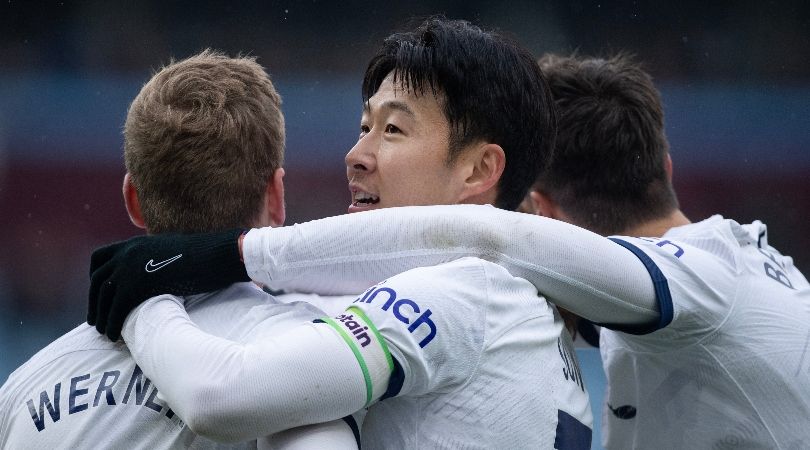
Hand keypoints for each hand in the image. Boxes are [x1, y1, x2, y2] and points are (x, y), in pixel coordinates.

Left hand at [88, 229, 248, 339]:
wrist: (215, 255)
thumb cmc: (204, 255)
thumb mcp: (171, 249)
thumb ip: (156, 257)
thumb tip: (157, 268)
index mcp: (133, 244)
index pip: (99, 259)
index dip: (95, 278)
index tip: (99, 294)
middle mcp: (126, 254)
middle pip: (97, 281)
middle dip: (94, 303)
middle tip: (97, 320)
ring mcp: (129, 269)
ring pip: (103, 298)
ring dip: (101, 318)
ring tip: (106, 333)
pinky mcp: (137, 286)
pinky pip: (116, 309)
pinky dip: (112, 324)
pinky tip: (116, 336)